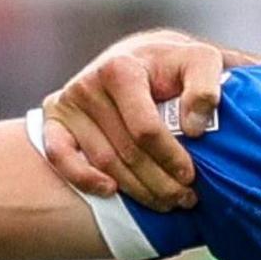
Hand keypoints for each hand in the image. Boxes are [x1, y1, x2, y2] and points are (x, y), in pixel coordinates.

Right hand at [39, 29, 230, 212]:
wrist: (141, 57)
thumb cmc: (173, 65)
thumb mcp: (200, 62)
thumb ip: (205, 87)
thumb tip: (195, 127)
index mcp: (121, 69)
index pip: (145, 129)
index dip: (170, 158)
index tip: (192, 176)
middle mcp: (89, 84)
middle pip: (126, 151)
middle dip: (159, 182)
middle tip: (184, 199)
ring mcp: (69, 102)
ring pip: (103, 161)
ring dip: (135, 190)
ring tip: (165, 202)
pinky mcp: (55, 118)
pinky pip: (60, 155)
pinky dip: (82, 177)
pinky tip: (110, 191)